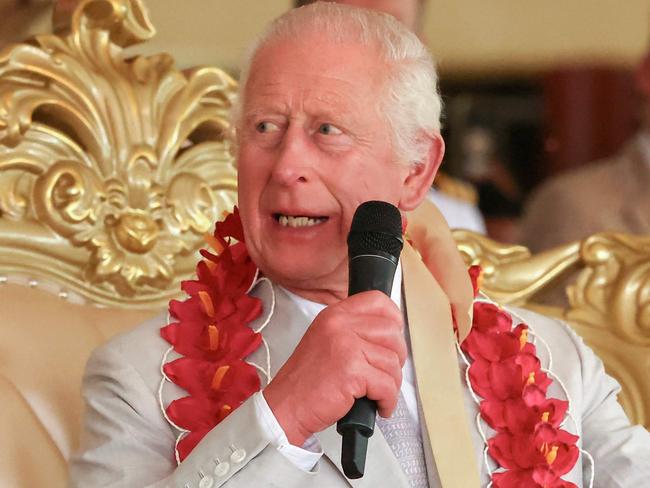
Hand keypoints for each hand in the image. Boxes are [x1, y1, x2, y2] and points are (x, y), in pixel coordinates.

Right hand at [263, 290, 405, 445]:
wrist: (285, 407)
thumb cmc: (306, 381)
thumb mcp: (326, 341)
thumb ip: (353, 331)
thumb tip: (390, 335)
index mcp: (335, 315)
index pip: (377, 301)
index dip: (394, 319)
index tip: (394, 338)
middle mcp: (340, 325)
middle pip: (392, 333)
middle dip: (396, 358)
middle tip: (385, 374)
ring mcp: (346, 346)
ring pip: (392, 362)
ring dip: (391, 384)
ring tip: (377, 394)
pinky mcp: (352, 371)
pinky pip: (388, 386)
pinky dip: (388, 401)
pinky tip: (379, 406)